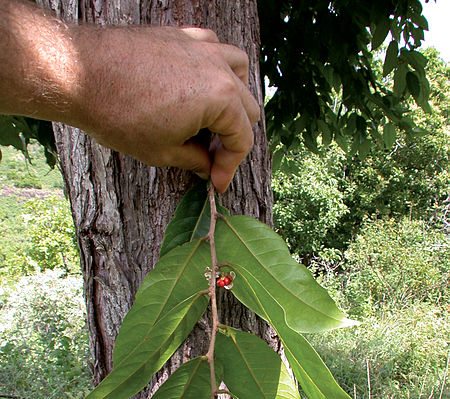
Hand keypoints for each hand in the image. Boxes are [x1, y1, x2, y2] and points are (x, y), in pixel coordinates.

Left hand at [74, 25, 259, 191]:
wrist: (81, 74)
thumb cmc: (120, 115)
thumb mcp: (163, 152)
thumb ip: (195, 160)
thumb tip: (207, 166)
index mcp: (221, 98)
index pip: (242, 139)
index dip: (230, 167)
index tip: (217, 182)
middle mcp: (219, 68)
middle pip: (247, 108)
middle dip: (232, 138)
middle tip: (211, 159)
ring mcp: (202, 46)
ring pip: (240, 71)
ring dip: (234, 99)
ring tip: (215, 119)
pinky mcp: (182, 35)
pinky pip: (215, 48)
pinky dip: (216, 68)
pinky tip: (199, 85)